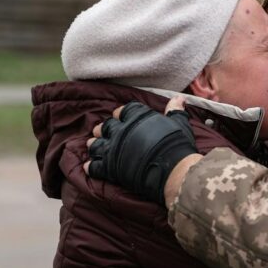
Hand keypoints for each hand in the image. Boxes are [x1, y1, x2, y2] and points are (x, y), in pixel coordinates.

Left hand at [83, 99, 198, 204]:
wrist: (173, 170)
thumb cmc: (177, 145)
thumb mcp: (179, 123)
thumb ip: (174, 110)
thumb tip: (179, 98)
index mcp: (136, 117)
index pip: (123, 111)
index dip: (120, 114)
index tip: (119, 117)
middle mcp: (121, 130)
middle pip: (106, 127)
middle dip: (104, 129)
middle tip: (103, 132)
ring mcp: (112, 149)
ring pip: (96, 144)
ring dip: (94, 144)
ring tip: (92, 145)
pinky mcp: (109, 168)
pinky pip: (94, 167)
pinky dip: (90, 167)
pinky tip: (88, 167)